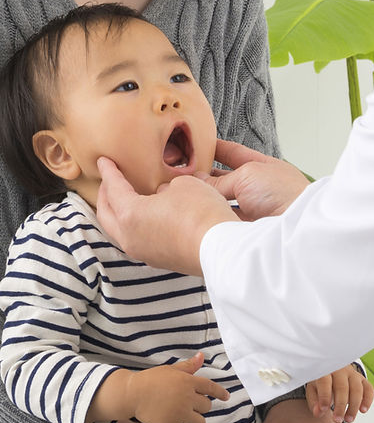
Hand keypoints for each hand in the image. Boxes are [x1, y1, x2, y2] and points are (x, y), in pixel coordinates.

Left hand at [96, 158, 238, 274]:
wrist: (221, 248)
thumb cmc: (201, 214)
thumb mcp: (183, 185)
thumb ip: (166, 187)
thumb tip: (163, 195)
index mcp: (129, 215)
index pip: (113, 189)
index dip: (109, 172)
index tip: (104, 162)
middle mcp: (130, 238)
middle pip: (107, 215)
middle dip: (105, 196)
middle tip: (108, 182)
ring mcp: (144, 252)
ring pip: (121, 231)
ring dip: (120, 215)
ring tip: (125, 201)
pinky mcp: (160, 260)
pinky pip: (139, 240)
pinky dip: (137, 227)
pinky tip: (148, 218)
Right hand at [130, 353, 229, 422]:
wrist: (132, 394)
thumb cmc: (151, 379)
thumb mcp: (171, 370)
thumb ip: (188, 366)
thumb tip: (202, 356)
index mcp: (187, 381)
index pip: (211, 388)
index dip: (220, 393)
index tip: (226, 397)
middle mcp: (186, 397)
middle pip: (206, 406)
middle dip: (201, 406)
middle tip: (192, 406)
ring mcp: (179, 413)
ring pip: (200, 422)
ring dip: (198, 421)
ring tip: (190, 418)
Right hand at [197, 139, 308, 220]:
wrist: (297, 226)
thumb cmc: (284, 194)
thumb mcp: (248, 176)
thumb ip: (221, 179)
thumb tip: (199, 181)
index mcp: (263, 166)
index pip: (235, 153)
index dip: (217, 148)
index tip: (200, 145)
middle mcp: (259, 187)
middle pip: (226, 178)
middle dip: (207, 176)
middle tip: (185, 174)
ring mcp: (255, 209)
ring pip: (224, 200)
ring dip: (209, 198)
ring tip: (189, 194)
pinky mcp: (249, 228)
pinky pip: (226, 219)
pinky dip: (215, 215)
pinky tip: (203, 214)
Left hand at [305, 365, 373, 422]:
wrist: (332, 370)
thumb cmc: (321, 382)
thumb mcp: (313, 390)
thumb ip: (314, 402)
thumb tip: (318, 413)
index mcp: (324, 371)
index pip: (325, 382)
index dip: (324, 396)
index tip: (323, 410)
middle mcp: (340, 370)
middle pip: (342, 387)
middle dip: (340, 406)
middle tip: (337, 420)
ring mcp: (353, 374)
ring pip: (357, 389)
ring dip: (354, 406)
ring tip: (349, 419)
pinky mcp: (362, 379)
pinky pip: (368, 388)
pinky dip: (368, 400)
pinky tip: (363, 410)